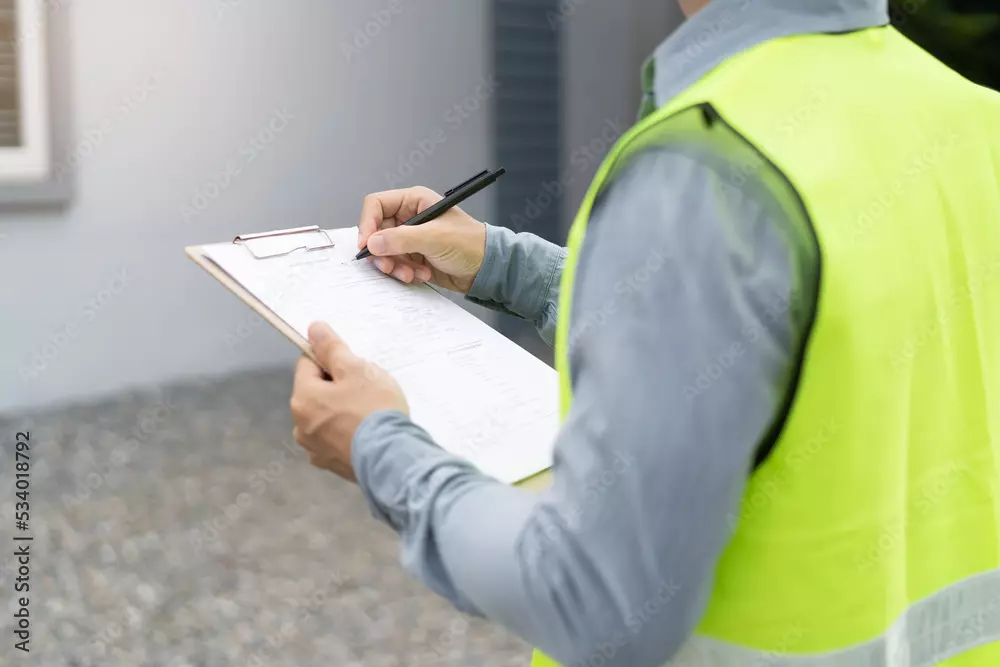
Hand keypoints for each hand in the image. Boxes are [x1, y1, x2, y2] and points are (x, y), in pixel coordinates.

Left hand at [290, 322, 407, 480]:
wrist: (392, 458)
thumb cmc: (373, 408)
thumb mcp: (355, 369)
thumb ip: (331, 348)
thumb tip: (313, 328)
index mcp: (302, 399)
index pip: (308, 365)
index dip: (331, 361)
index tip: (354, 367)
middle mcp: (300, 426)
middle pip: (316, 393)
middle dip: (337, 388)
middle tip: (366, 390)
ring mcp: (315, 450)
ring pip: (326, 418)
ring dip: (341, 412)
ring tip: (370, 414)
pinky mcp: (332, 466)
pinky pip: (336, 440)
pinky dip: (348, 434)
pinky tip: (368, 434)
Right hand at [358, 186, 486, 292]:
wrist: (487, 269)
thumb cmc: (470, 244)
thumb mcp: (435, 238)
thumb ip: (402, 239)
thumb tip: (372, 243)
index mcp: (414, 201)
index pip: (377, 205)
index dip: (368, 223)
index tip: (367, 244)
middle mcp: (409, 218)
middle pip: (377, 231)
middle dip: (382, 251)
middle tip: (388, 266)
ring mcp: (410, 238)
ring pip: (384, 251)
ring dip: (394, 265)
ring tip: (411, 274)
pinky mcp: (413, 257)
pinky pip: (395, 264)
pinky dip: (403, 272)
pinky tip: (421, 275)